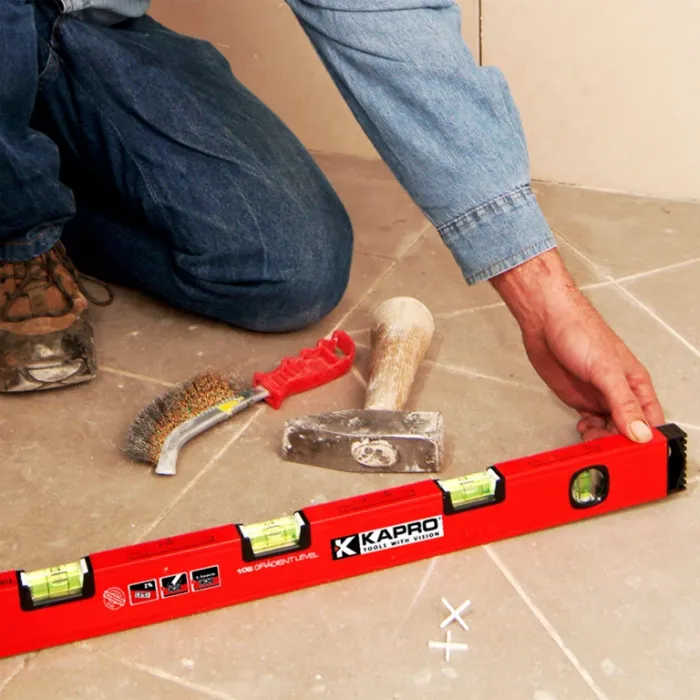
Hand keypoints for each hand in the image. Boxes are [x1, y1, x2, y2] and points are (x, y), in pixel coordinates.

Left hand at [491, 249, 664, 441]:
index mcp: (636, 383)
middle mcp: (619, 392)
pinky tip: (582, 429)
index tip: (637, 454)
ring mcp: (599, 396)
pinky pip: (591, 423)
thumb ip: (623, 403)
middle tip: (607, 449)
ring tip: (592, 437)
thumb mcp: (606, 370)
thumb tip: (642, 433)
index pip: (652, 421)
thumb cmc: (579, 330)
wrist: (544, 321)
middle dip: (620, 443)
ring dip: (602, 439)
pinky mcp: (579, 398)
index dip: (648, 440)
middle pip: (629, 430)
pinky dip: (588, 432)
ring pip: (609, 429)